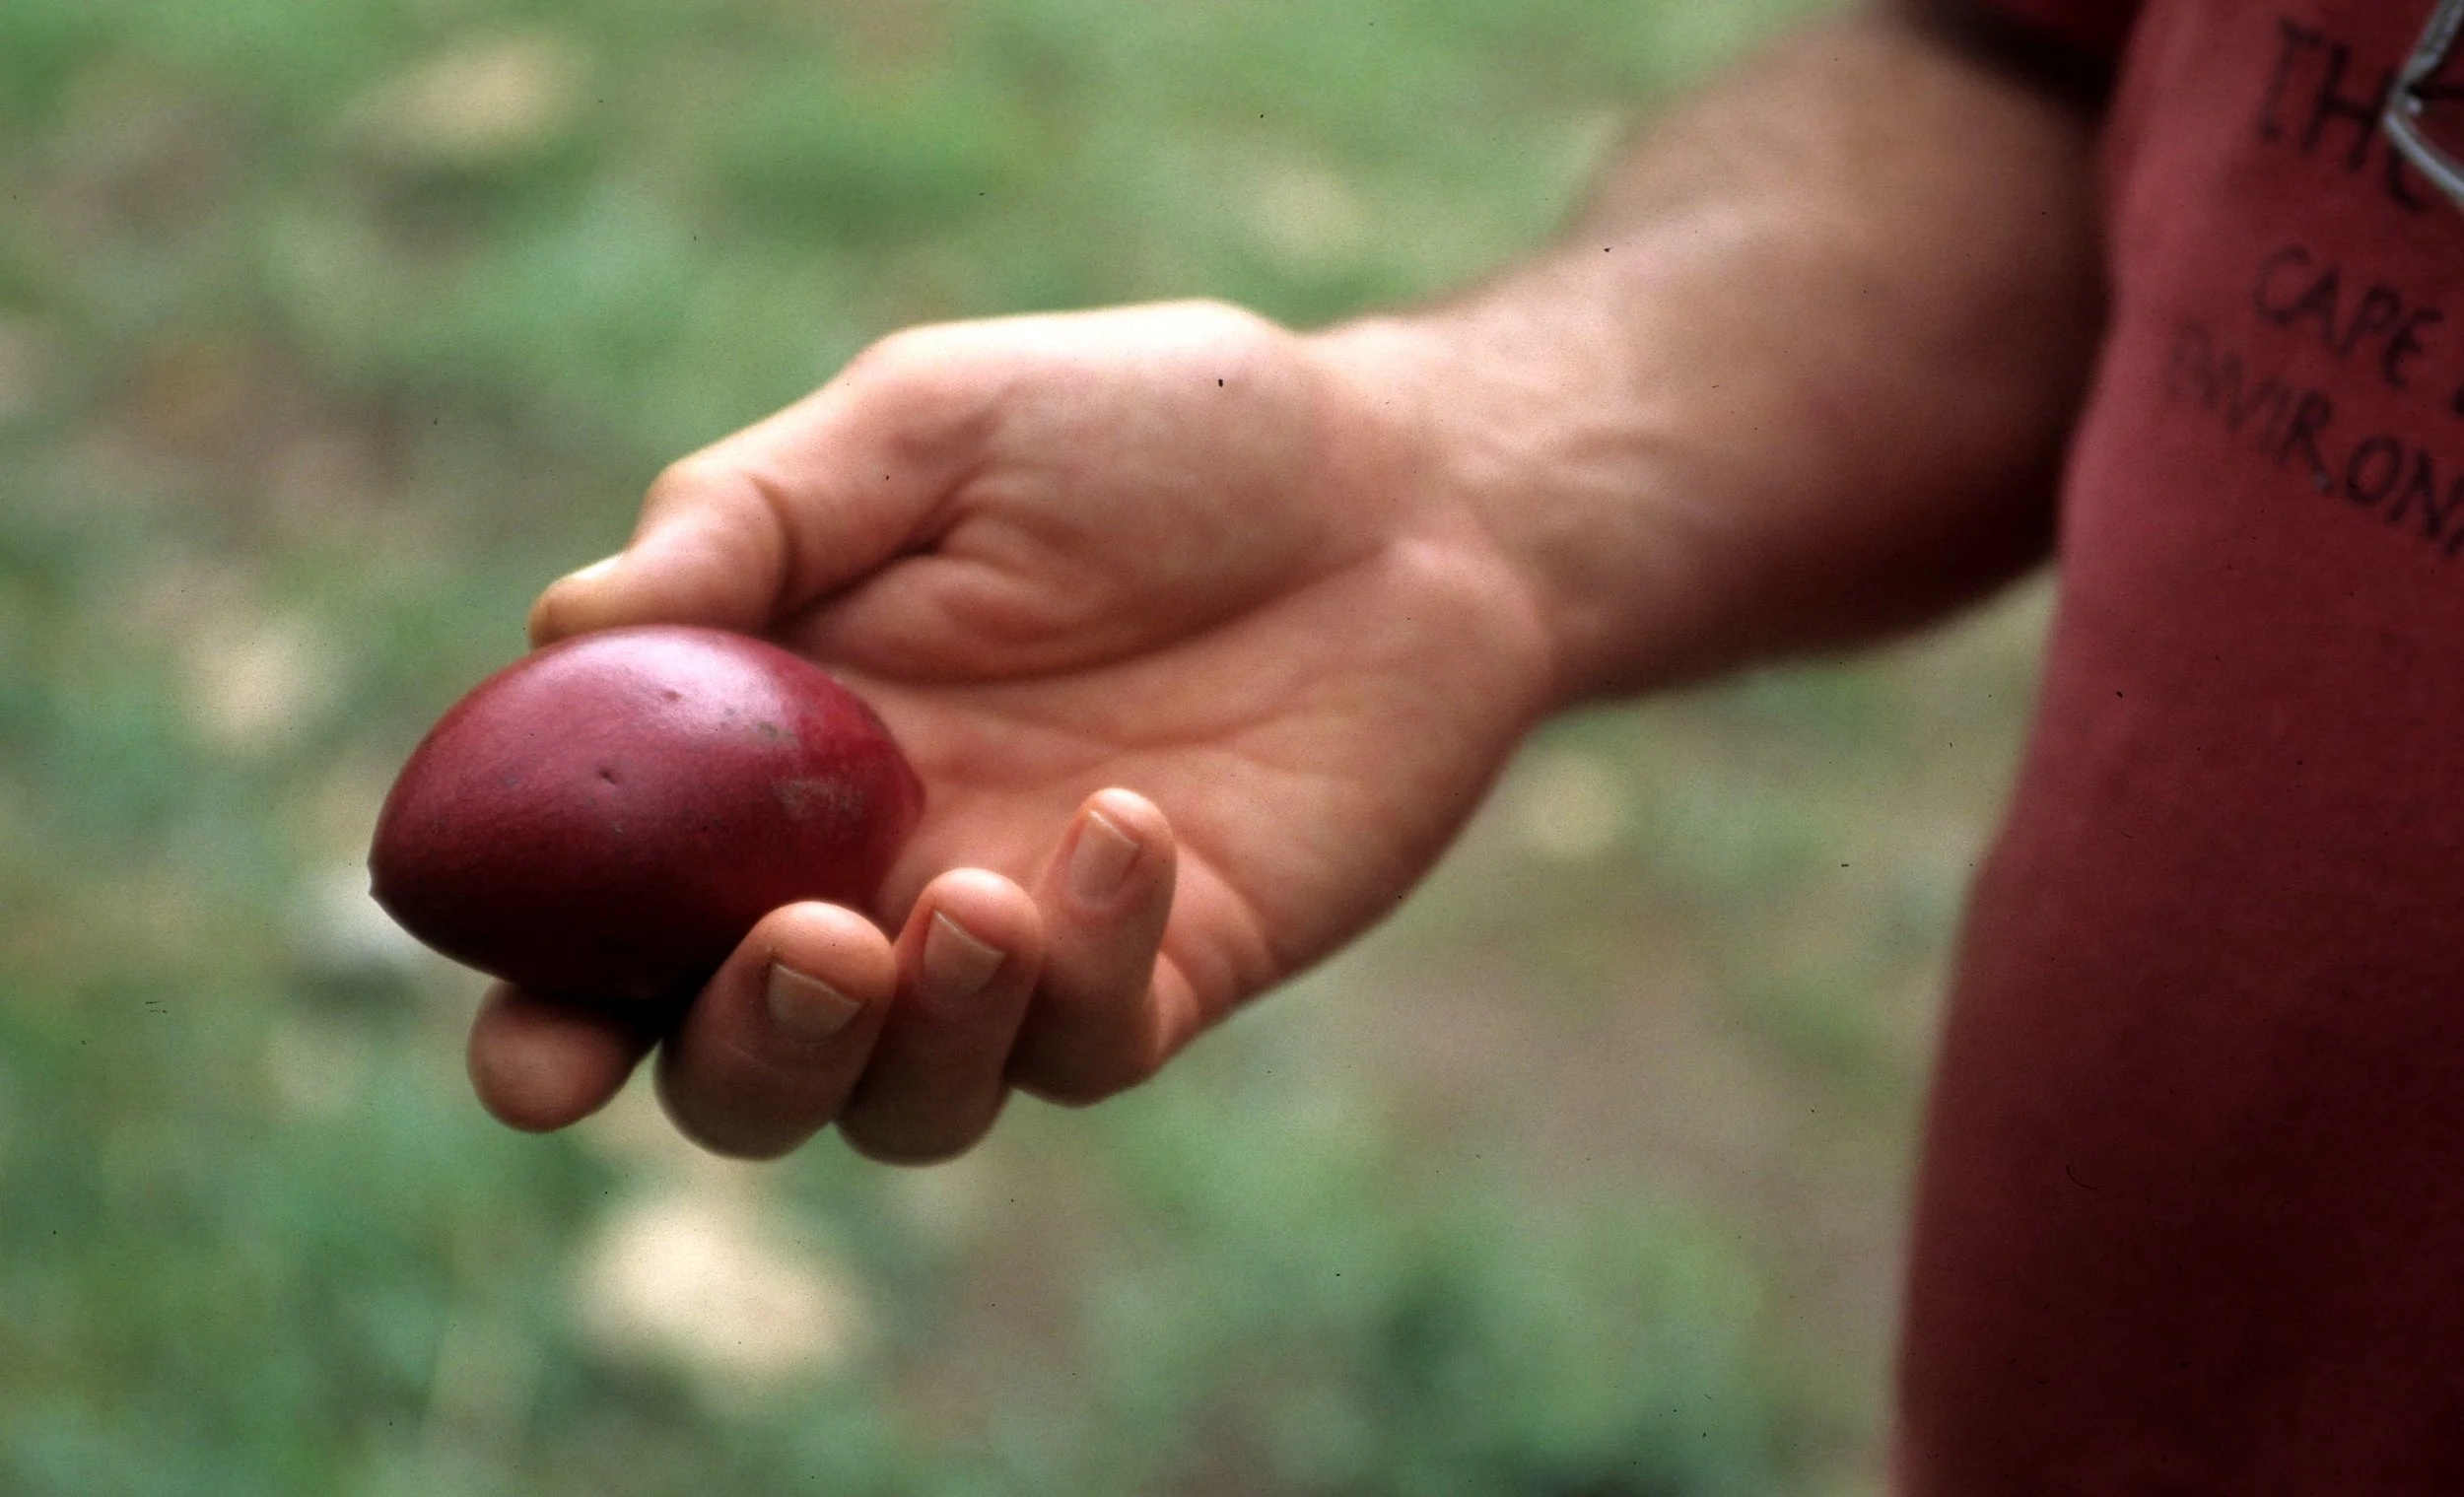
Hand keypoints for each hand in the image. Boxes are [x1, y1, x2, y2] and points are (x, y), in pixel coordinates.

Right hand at [463, 300, 1556, 1160]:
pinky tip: (1131, 827)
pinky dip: (1088, 967)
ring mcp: (1020, 941)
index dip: (547, 1011)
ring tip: (976, 901)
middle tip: (809, 950)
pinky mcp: (1166, 972)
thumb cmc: (1154, 435)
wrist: (1402, 490)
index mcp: (767, 757)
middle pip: (742, 1067)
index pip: (613, 925)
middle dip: (743, 1054)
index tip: (527, 1055)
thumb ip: (749, 521)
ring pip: (910, 1102)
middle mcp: (873, 874)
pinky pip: (1092, 1045)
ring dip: (916, 1037)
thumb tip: (557, 630)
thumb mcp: (931, 426)